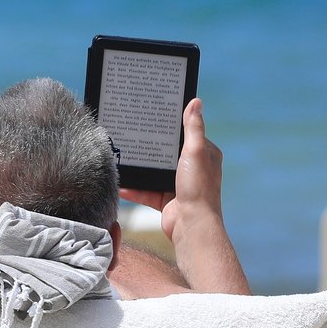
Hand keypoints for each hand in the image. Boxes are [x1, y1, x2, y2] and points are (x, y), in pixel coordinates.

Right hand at [118, 98, 223, 241]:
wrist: (190, 226)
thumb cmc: (197, 189)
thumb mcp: (195, 152)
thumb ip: (193, 128)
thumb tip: (196, 102)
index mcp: (205, 156)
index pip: (188, 135)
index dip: (173, 127)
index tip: (156, 118)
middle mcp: (194, 169)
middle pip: (168, 153)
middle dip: (152, 147)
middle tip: (134, 135)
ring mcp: (179, 185)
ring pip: (155, 172)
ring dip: (141, 169)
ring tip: (123, 157)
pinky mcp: (166, 200)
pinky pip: (146, 191)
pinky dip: (134, 188)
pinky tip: (121, 183)